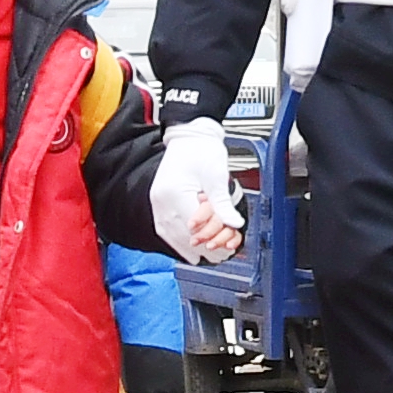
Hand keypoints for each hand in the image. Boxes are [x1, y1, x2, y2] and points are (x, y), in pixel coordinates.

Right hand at [151, 118, 244, 262]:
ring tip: (206, 257)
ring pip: (171, 236)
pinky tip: (189, 248)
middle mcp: (161, 200)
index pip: (194, 227)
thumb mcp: (217, 176)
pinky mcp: (159, 203)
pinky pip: (165, 230)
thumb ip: (223, 204)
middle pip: (182, 236)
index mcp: (174, 193)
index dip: (211, 239)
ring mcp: (157, 203)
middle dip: (203, 248)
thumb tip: (234, 224)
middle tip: (220, 256)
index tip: (225, 247)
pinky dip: (178, 241)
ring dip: (189, 248)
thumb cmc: (202, 150)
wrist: (189, 136)